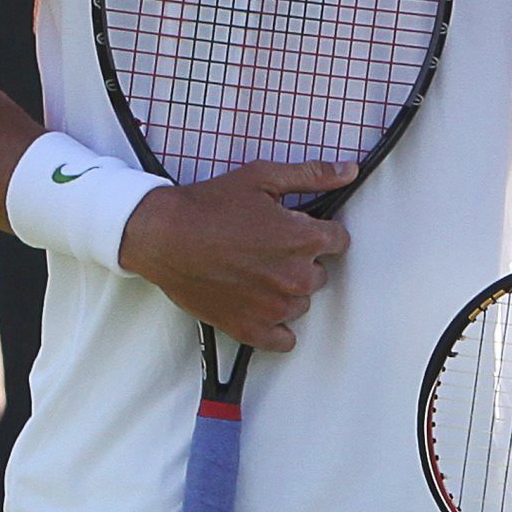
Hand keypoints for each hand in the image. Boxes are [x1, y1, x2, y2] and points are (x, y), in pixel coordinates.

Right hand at [114, 161, 350, 353]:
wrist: (164, 236)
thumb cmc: (208, 207)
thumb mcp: (262, 178)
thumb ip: (311, 176)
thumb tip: (347, 171)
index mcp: (303, 239)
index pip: (339, 241)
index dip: (318, 232)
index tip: (299, 230)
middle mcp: (295, 277)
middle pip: (319, 274)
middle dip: (301, 261)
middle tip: (269, 249)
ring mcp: (274, 307)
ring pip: (301, 304)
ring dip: (287, 291)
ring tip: (256, 272)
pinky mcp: (251, 328)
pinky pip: (284, 340)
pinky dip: (277, 328)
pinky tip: (263, 308)